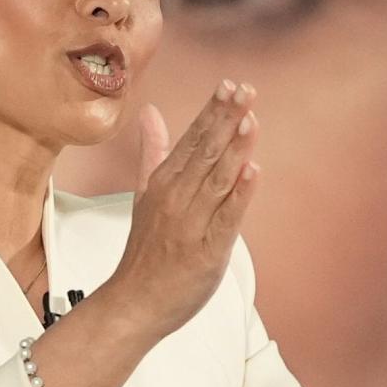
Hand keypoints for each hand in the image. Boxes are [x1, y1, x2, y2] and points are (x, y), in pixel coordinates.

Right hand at [107, 80, 258, 339]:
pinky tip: (252, 169)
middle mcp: (176, 198)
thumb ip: (153, 151)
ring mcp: (191, 223)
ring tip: (250, 117)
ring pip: (217, 178)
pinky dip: (240, 193)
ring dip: (234, 147)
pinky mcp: (207, 250)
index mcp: (164, 182)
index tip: (229, 85)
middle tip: (244, 89)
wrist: (133, 302)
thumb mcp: (145, 193)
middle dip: (225, 119)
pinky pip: (226, 217)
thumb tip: (150, 113)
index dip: (212, 111)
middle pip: (205, 151)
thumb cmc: (145, 250)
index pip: (191, 138)